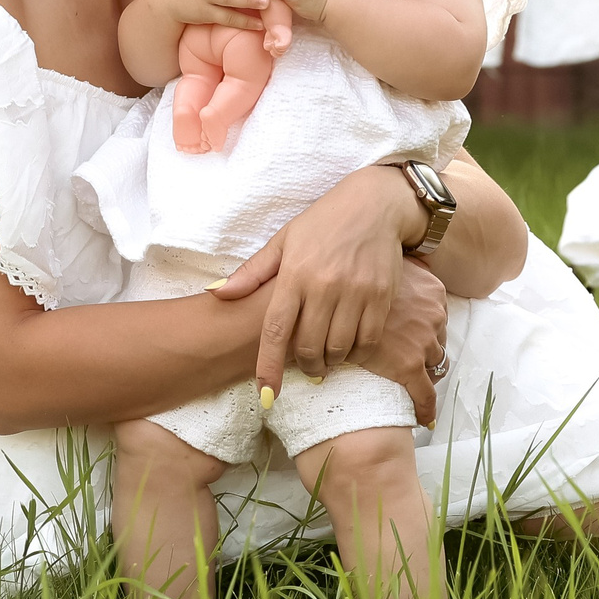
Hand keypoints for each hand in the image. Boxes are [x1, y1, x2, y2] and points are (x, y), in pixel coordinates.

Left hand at [213, 164, 432, 413]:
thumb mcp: (283, 240)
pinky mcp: (382, 296)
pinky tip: (350, 345)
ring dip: (331, 361)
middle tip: (306, 366)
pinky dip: (357, 352)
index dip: (268, 366)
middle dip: (305, 366)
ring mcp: (356, 292)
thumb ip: (251, 272)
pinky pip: (368, 340)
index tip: (266, 393)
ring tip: (327, 356)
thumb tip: (216, 294)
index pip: (275, 331)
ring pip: (340, 348)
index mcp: (295, 274)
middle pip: (309, 346)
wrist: (375, 205)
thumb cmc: (324, 223)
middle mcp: (325, 286)